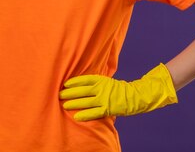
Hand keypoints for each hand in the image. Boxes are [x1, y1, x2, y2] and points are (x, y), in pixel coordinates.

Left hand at [59, 63, 177, 121]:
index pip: (84, 79)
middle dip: (70, 92)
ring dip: (74, 103)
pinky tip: (76, 116)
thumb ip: (95, 82)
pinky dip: (84, 115)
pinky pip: (94, 113)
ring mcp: (104, 99)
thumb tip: (81, 84)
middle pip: (82, 90)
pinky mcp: (107, 109)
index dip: (74, 81)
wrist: (135, 96)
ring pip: (85, 101)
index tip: (65, 83)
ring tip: (64, 104)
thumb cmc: (118, 89)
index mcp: (101, 80)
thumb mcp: (107, 81)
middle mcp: (101, 88)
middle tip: (60, 94)